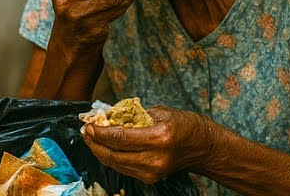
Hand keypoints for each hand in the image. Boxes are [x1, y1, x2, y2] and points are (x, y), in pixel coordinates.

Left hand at [82, 105, 212, 183]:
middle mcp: (154, 158)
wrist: (203, 148)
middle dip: (95, 144)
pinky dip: (112, 158)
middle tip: (86, 132)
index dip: (100, 133)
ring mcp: (152, 172)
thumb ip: (135, 115)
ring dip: (100, 152)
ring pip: (116, 164)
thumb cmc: (185, 125)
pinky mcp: (151, 178)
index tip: (89, 126)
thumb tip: (109, 115)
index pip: (120, 138)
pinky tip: (106, 148)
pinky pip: (124, 169)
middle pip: (114, 155)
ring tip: (92, 139)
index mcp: (158, 138)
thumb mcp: (162, 112)